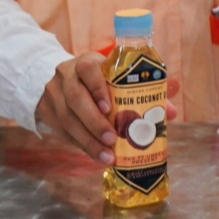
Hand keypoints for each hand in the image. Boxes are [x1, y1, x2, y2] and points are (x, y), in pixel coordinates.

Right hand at [35, 54, 179, 164]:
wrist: (56, 80)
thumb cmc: (97, 79)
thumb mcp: (113, 77)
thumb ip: (142, 92)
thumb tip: (171, 113)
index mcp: (85, 63)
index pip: (87, 69)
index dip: (98, 88)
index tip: (109, 107)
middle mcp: (66, 77)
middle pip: (76, 98)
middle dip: (94, 121)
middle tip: (112, 139)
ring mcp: (54, 96)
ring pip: (68, 119)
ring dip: (89, 140)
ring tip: (107, 156)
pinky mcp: (48, 114)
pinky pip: (64, 132)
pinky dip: (82, 145)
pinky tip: (96, 156)